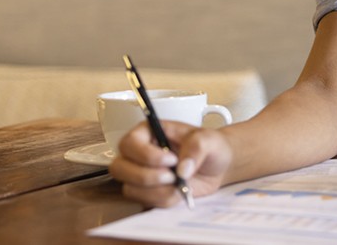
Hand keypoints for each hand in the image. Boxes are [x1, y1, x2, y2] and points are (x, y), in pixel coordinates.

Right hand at [108, 120, 233, 206]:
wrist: (217, 166)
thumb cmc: (208, 146)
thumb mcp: (208, 139)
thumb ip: (197, 148)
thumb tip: (182, 169)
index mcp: (147, 133)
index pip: (129, 143)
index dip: (146, 155)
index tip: (172, 159)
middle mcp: (138, 154)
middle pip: (119, 168)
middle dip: (145, 176)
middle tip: (171, 175)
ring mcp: (140, 175)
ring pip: (130, 189)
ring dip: (157, 190)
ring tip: (179, 183)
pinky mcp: (148, 193)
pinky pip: (146, 202)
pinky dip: (164, 200)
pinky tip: (178, 191)